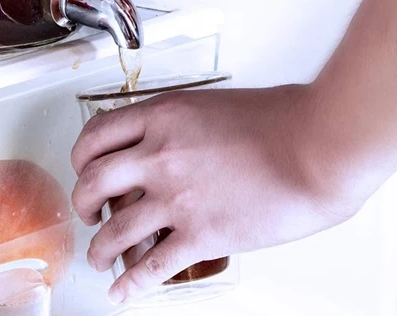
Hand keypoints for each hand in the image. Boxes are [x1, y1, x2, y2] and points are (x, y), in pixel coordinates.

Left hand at [71, 85, 364, 304]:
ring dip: (99, 248)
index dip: (81, 157)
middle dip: (83, 203)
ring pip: (112, 230)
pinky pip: (150, 267)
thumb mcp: (215, 104)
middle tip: (90, 212)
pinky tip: (121, 292)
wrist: (315, 147)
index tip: (84, 168)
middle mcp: (160, 154)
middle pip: (91, 182)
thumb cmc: (281, 119)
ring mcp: (177, 197)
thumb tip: (174, 138)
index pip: (97, 135)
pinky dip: (130, 285)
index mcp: (163, 116)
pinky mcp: (200, 234)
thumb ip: (184, 122)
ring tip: (100, 255)